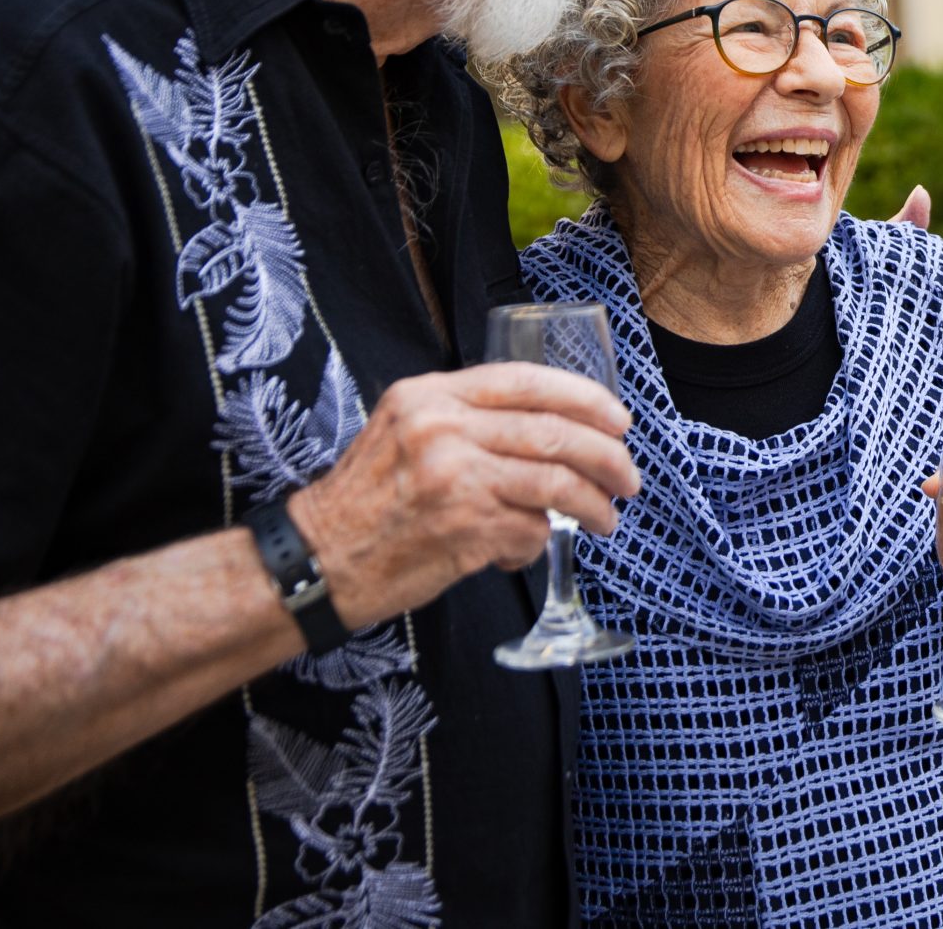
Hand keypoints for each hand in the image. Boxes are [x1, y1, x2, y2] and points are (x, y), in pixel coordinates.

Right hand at [286, 363, 639, 630]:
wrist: (315, 560)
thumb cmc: (366, 501)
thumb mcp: (404, 431)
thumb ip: (468, 419)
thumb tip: (554, 429)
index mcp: (430, 396)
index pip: (527, 382)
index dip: (586, 399)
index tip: (619, 420)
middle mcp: (442, 429)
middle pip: (553, 434)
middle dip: (607, 458)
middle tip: (628, 479)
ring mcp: (453, 479)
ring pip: (554, 485)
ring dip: (593, 505)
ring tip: (606, 519)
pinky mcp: (462, 530)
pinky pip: (530, 531)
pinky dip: (538, 542)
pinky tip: (526, 549)